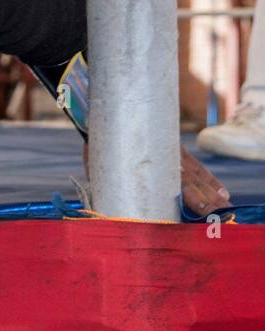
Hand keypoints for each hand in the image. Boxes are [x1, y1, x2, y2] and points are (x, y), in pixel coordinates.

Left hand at [82, 144, 230, 215]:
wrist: (115, 112)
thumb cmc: (102, 147)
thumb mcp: (102, 168)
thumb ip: (112, 187)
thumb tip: (110, 212)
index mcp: (149, 166)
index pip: (177, 184)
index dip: (194, 199)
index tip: (207, 213)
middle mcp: (166, 159)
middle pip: (192, 183)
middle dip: (209, 201)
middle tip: (224, 217)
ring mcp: (173, 152)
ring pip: (197, 175)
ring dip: (213, 193)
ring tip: (227, 207)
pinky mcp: (175, 148)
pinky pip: (196, 165)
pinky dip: (209, 178)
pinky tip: (222, 190)